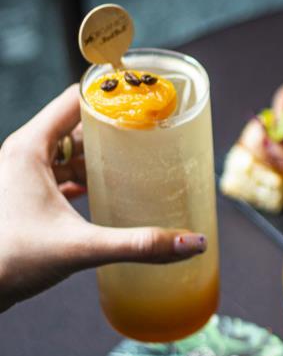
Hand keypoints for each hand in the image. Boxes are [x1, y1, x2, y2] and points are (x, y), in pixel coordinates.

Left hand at [0, 85, 206, 313]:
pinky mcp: (25, 196)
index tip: (147, 99)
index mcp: (31, 147)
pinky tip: (108, 190)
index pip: (77, 98)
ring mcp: (23, 175)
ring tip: (137, 159)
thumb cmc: (10, 261)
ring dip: (100, 153)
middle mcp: (24, 154)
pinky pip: (61, 172)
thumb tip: (192, 241)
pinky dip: (85, 175)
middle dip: (114, 126)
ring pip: (69, 149)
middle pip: (77, 122)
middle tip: (153, 132)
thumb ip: (138, 245)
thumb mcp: (81, 248)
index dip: (113, 94)